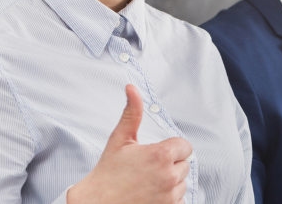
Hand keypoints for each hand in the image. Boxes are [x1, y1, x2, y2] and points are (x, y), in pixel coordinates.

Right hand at [68, 85, 192, 203]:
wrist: (97, 203)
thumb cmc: (108, 173)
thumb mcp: (119, 139)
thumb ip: (131, 113)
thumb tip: (132, 88)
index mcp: (161, 155)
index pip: (185, 146)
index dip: (171, 149)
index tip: (156, 154)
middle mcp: (169, 176)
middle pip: (185, 164)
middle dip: (170, 165)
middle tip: (148, 168)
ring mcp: (170, 196)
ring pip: (182, 182)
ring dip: (170, 182)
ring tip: (148, 182)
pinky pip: (180, 199)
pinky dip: (169, 198)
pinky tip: (152, 194)